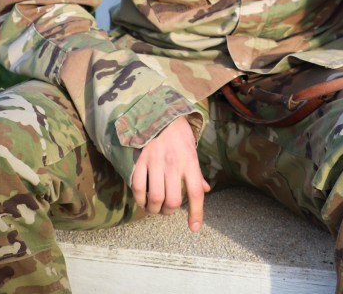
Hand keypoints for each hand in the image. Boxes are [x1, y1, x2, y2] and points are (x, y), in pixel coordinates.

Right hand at [131, 116, 209, 231]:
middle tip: (167, 210)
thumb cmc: (180, 136)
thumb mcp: (193, 152)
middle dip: (169, 212)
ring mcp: (156, 162)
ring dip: (154, 209)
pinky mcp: (141, 160)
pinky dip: (139, 199)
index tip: (194, 227)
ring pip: (155, 197)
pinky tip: (143, 200)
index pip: (196, 192)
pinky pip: (137, 186)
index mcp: (190, 162)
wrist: (162, 113)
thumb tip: (205, 191)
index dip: (196, 212)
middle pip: (173, 200)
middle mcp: (174, 163)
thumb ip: (197, 173)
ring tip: (155, 208)